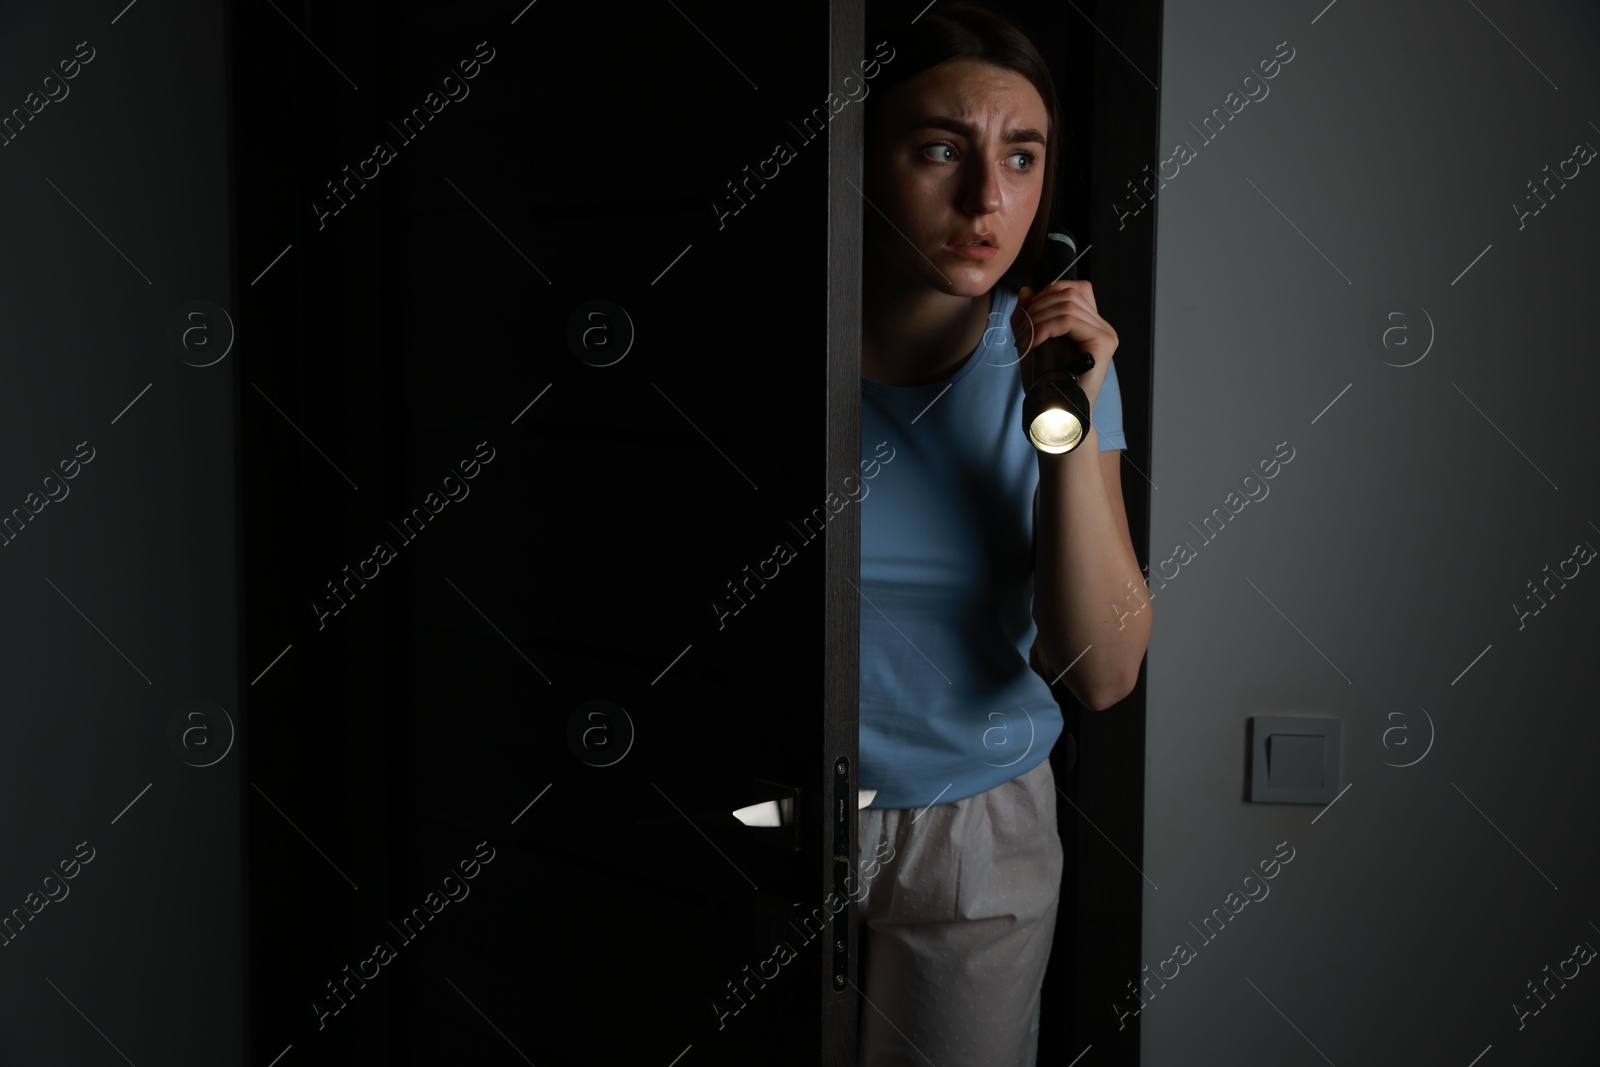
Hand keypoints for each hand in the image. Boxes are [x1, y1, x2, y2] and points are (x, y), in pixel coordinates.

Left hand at [1010, 279, 1117, 410]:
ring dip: (1039, 317)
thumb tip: (1026, 291)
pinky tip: (1036, 342)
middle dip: (1039, 305)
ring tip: (1028, 338)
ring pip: (1067, 304)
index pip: (1074, 289)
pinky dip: (1046, 327)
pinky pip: (1069, 321)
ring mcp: (1105, 334)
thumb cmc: (1047, 384)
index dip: (1049, 293)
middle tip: (1023, 329)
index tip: (1030, 314)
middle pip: (1069, 293)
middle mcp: (1102, 326)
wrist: (1059, 413)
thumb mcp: (1031, 343)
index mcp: (1090, 324)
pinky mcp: (1103, 343)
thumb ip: (1028, 316)